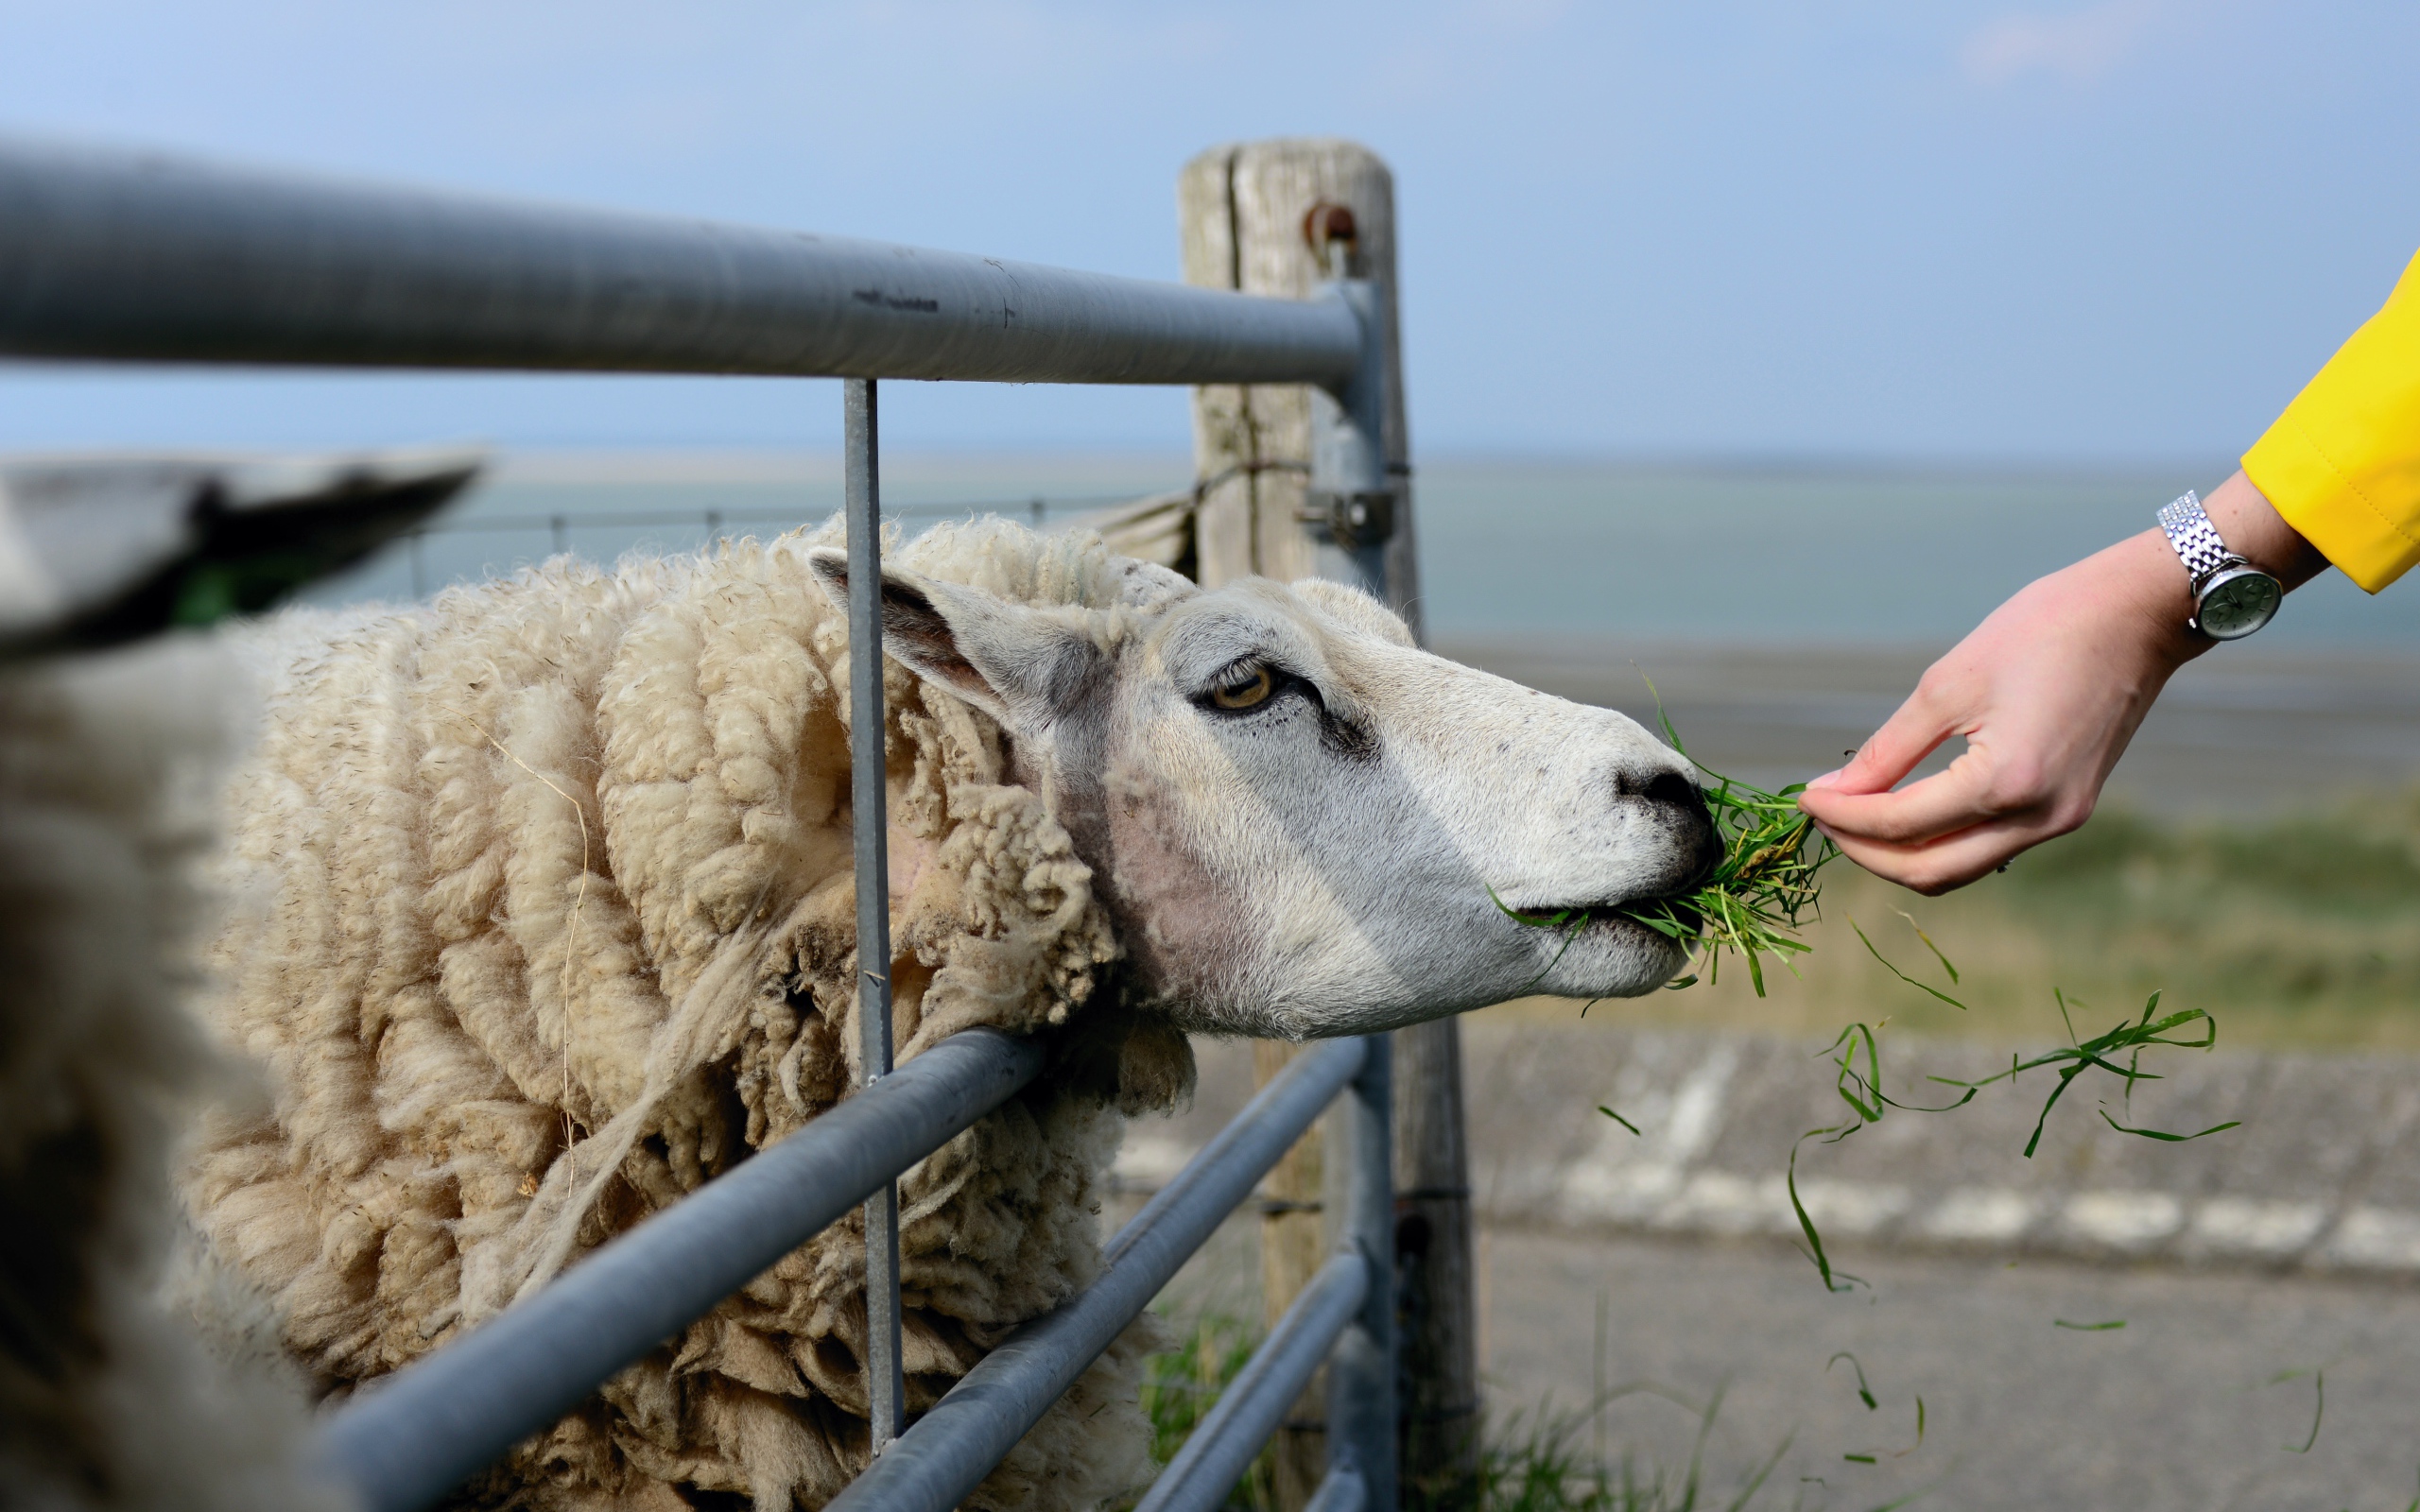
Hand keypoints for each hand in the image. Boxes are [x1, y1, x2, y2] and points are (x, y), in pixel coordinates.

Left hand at [1796, 472, 2320, 893]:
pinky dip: (1941, 840)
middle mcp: (2040, 818)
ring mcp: (2061, 821)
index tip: (1803, 798)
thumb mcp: (1947, 685)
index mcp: (2007, 783)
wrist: (2136, 615)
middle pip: (1928, 871)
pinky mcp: (2069, 811)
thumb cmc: (2041, 631)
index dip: (1841, 817)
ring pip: (1959, 869)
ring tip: (1856, 815)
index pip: (1899, 825)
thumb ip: (1886, 751)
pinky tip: (1908, 810)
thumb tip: (1833, 793)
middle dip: (1863, 851)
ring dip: (1901, 853)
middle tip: (1824, 816)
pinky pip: (1990, 848)